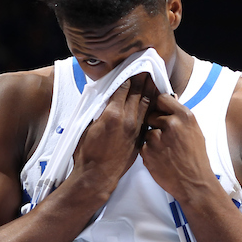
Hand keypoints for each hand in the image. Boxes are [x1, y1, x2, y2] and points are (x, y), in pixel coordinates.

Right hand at [72, 72, 154, 194]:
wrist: (98, 176)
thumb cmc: (87, 153)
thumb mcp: (87, 127)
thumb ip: (99, 111)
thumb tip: (106, 99)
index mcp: (112, 114)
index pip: (123, 88)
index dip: (128, 75)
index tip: (132, 65)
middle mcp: (127, 119)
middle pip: (138, 93)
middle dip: (142, 78)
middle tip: (147, 66)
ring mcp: (136, 128)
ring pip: (146, 104)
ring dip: (150, 90)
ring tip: (153, 78)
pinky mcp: (140, 137)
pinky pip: (148, 117)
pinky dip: (151, 106)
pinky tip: (154, 100)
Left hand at [139, 91, 215, 200]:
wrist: (193, 183)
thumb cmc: (196, 158)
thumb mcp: (195, 131)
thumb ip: (180, 116)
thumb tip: (170, 102)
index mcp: (185, 116)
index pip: (162, 98)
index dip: (160, 105)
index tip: (160, 111)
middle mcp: (171, 124)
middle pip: (151, 114)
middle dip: (155, 123)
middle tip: (165, 136)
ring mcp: (157, 138)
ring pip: (146, 130)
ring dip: (151, 138)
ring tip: (164, 149)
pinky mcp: (147, 151)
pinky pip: (142, 145)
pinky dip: (148, 150)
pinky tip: (160, 157)